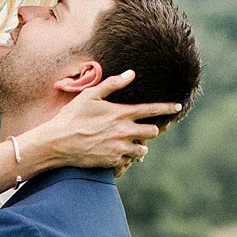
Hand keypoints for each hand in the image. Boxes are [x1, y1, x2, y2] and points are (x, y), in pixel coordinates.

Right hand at [21, 73, 179, 172]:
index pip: (152, 110)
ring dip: (139, 146)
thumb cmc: (72, 116)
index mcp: (121, 114)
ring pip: (142, 149)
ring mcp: (120, 148)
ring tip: (127, 142)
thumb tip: (131, 74)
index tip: (178, 106)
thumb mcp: (90, 95)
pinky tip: (114, 152)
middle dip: (150, 130)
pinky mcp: (113, 162)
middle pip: (152, 132)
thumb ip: (113, 84)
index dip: (168, 107)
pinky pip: (128, 161)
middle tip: (141, 128)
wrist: (58, 143)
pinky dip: (125, 157)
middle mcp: (124, 132)